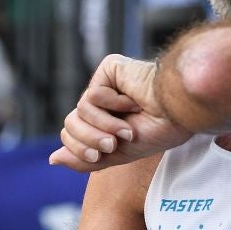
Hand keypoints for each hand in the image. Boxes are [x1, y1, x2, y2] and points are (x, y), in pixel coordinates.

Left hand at [49, 54, 191, 170]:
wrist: (178, 116)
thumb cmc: (157, 132)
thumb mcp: (117, 155)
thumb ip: (85, 160)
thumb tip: (52, 159)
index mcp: (101, 118)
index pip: (70, 134)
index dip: (80, 148)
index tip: (102, 154)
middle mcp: (100, 100)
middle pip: (69, 124)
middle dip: (89, 140)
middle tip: (114, 143)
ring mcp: (104, 83)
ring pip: (79, 111)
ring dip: (105, 125)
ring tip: (127, 127)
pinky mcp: (109, 69)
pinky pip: (93, 95)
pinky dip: (113, 106)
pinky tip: (133, 102)